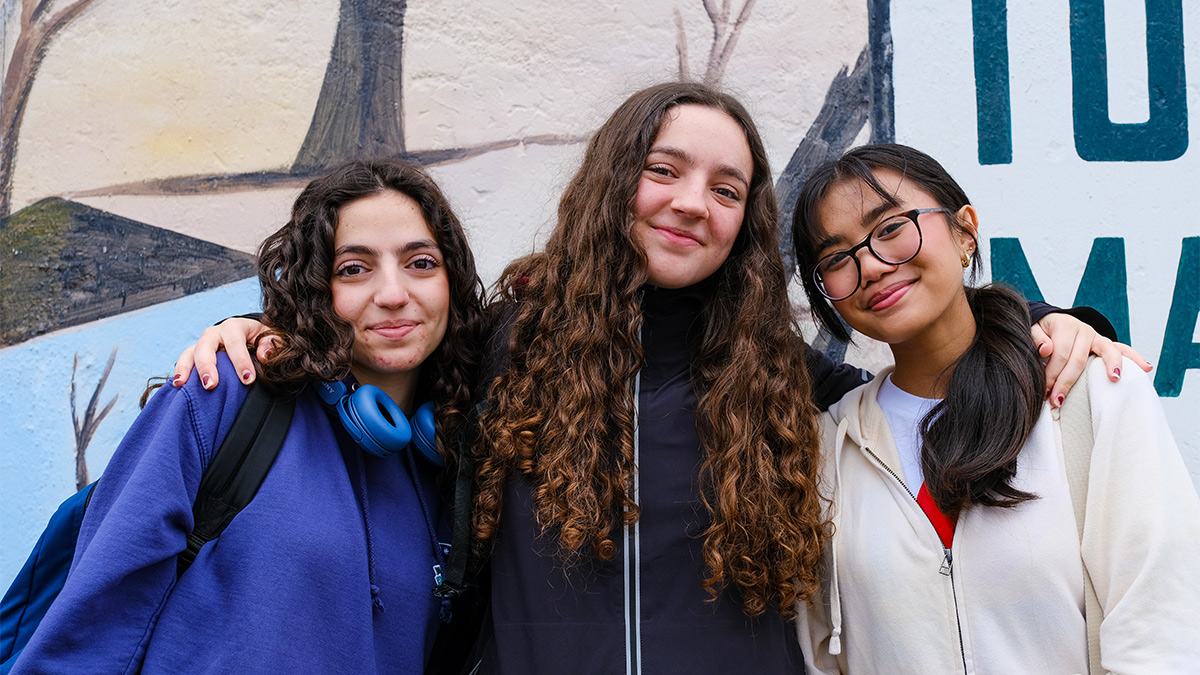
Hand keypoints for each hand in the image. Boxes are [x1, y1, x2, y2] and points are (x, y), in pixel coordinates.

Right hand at [172, 318, 273, 389]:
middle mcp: (215, 333)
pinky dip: (180, 373)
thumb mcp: (275, 338)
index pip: (235, 342)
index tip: (248, 379)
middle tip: (211, 385)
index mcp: (235, 327)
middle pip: (206, 346)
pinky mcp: (196, 356)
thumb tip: (263, 355)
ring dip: (185, 369)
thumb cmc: (265, 339)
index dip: (240, 361)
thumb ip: (272, 344)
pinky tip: (177, 386)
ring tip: (181, 385)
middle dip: (207, 365)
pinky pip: (184, 362)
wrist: (253, 337)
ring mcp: (203, 344)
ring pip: (189, 353)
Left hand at [1032, 313, 1151, 406]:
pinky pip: (1123, 349)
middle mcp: (1083, 329)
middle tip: (1057, 400)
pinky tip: (1146, 368)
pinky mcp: (1105, 343)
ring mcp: (1096, 336)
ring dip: (1110, 365)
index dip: (1052, 375)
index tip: (1045, 393)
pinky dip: (1134, 357)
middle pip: (1078, 359)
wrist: (1051, 322)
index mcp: (1064, 326)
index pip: (1059, 355)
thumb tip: (1046, 349)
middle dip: (1067, 381)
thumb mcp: (1033, 331)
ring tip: (1113, 379)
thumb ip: (1036, 339)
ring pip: (1106, 351)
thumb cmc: (1042, 333)